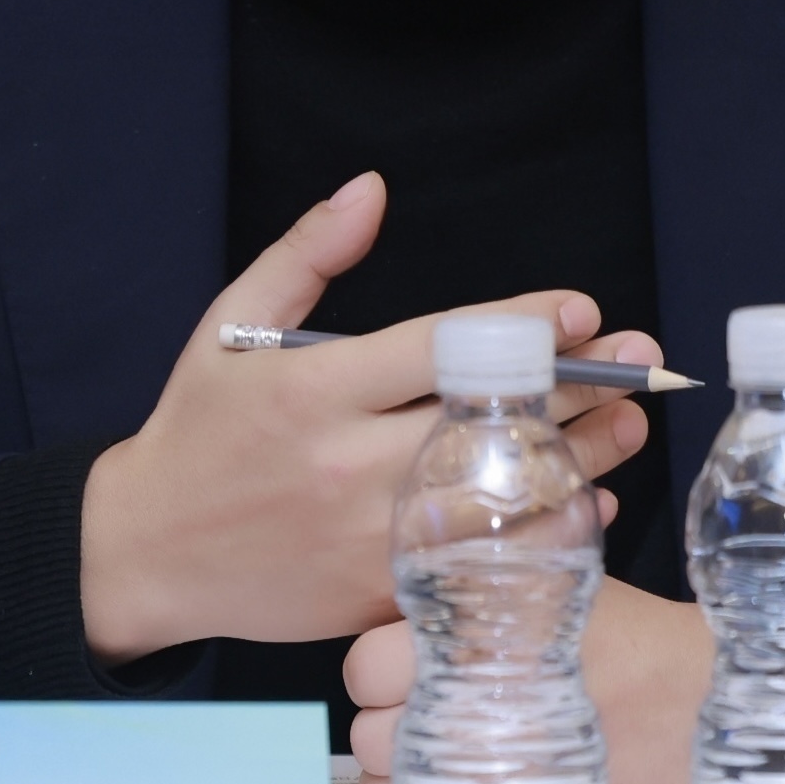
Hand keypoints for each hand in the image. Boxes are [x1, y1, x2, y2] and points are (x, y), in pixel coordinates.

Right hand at [77, 171, 663, 663]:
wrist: (144, 552)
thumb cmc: (196, 430)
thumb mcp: (231, 327)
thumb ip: (305, 253)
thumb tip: (370, 190)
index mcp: (311, 389)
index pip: (434, 348)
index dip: (516, 327)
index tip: (579, 309)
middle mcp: (343, 464)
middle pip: (484, 422)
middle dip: (575, 390)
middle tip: (640, 363)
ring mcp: (363, 537)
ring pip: (493, 497)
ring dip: (576, 463)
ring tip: (630, 428)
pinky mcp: (373, 592)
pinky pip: (474, 561)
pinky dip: (535, 535)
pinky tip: (584, 505)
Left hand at [345, 575, 710, 783]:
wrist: (693, 699)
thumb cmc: (625, 632)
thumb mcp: (555, 579)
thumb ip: (486, 575)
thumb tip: (436, 562)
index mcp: (464, 642)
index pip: (366, 664)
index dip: (383, 671)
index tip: (411, 671)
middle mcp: (459, 707)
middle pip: (367, 729)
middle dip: (389, 723)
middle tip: (429, 716)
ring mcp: (477, 772)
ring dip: (399, 775)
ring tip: (439, 760)